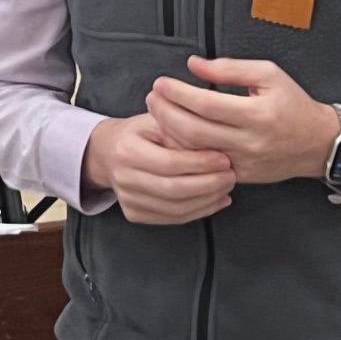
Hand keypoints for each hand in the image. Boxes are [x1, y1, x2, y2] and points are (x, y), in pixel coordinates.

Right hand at [81, 113, 235, 224]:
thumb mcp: (157, 120)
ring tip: (227, 188)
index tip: (224, 159)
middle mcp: (122, 178)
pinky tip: (216, 201)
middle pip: (173, 190)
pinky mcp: (133, 214)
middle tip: (231, 176)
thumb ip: (182, 131)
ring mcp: (126, 199)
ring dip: (207, 201)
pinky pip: (171, 219)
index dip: (200, 164)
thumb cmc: (140, 132)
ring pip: (174, 209)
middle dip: (208, 185)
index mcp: (126, 150)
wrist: (108, 151)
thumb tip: (214, 146)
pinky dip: (198, 212)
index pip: (169, 163)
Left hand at [146, 57, 340, 186]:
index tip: (161, 82)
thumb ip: (230, 68)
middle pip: (195, 130)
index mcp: (259, 114)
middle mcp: (251, 141)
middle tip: (152, 97)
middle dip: (166, 112)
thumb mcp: (269, 75)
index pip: (207, 105)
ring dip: (170, 131)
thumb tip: (194, 64)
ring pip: (195, 151)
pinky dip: (185, 151)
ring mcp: (244, 162)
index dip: (178, 93)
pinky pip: (204, 166)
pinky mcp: (241, 176)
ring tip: (157, 112)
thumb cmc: (292, 105)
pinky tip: (172, 135)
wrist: (317, 143)